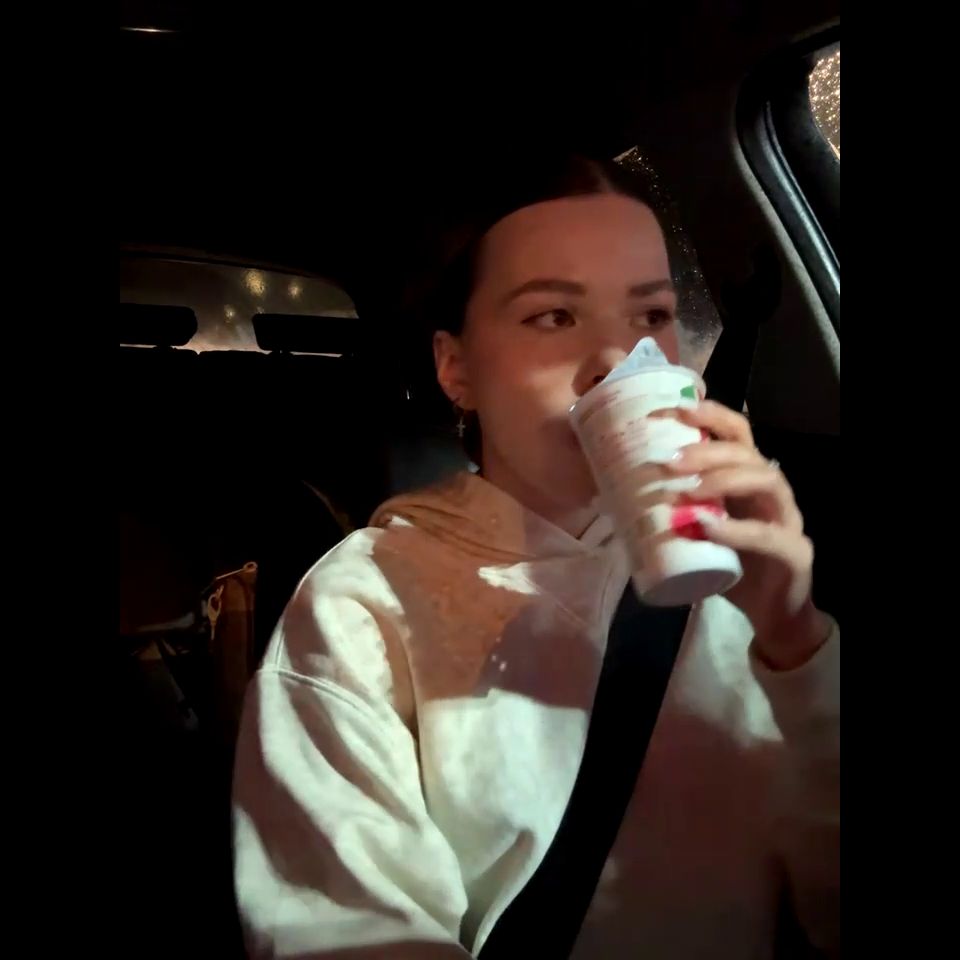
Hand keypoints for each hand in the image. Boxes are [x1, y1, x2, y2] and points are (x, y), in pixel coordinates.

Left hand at [663, 400, 830, 669]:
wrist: (771, 614)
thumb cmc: (731, 566)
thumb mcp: (696, 531)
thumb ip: (672, 509)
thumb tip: (615, 491)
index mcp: (747, 478)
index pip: (736, 433)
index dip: (708, 416)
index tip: (670, 411)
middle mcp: (771, 490)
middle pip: (747, 452)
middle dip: (708, 450)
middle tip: (668, 462)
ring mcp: (787, 519)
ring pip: (766, 480)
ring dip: (723, 479)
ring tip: (687, 489)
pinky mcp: (794, 553)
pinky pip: (768, 535)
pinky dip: (736, 529)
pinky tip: (708, 526)